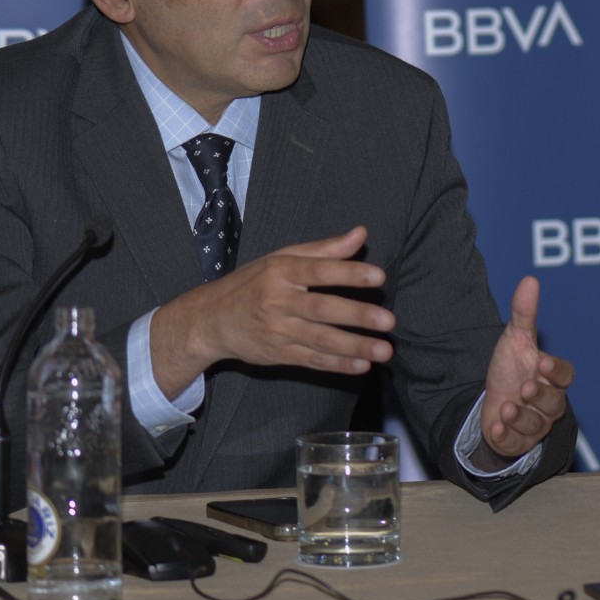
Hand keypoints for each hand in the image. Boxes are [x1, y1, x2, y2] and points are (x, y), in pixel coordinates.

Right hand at [149, 226, 392, 396]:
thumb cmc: (253, 283)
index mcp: (281, 271)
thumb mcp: (281, 258)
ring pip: (320, 340)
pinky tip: (362, 365)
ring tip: (384, 351)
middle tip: (388, 321)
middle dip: (357, 316)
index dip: (349, 274)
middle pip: (322, 309)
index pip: (318, 271)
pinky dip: (337, 364)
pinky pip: (312, 360)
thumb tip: (361, 233)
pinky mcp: (278, 354)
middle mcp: (278, 301)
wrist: (210, 319)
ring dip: (354, 347)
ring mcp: (278, 330)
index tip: (379, 277)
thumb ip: (324, 250)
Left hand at [479, 276, 573, 460]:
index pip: (565, 376)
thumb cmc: (511, 369)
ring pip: (536, 426)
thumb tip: (530, 280)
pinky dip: (506, 436)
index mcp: (552, 378)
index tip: (542, 363)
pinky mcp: (519, 442)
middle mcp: (549, 404)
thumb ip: (524, 313)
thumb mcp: (515, 340)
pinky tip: (496, 427)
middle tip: (524, 388)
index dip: (556, 371)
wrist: (492, 402)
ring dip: (521, 417)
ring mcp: (535, 425)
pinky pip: (517, 444)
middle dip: (539, 396)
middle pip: (553, 403)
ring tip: (506, 407)